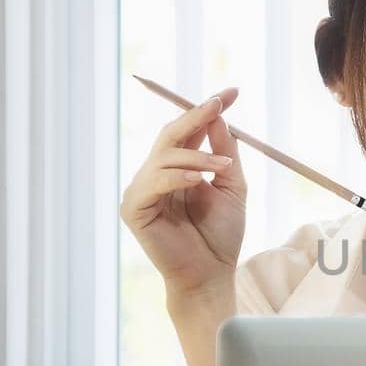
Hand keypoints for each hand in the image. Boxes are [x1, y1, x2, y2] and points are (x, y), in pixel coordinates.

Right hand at [119, 86, 247, 299]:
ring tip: (222, 166)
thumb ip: (225, 152)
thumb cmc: (220, 235)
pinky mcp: (132, 208)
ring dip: (196, 156)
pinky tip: (198, 181)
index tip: (231, 92)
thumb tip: (219, 116)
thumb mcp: (232, 186)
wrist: (211, 274)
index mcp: (179, 168)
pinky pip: (154, 181)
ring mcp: (142, 190)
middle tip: (219, 103)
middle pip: (170, 133)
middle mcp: (156, 174)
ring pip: (165, 155)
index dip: (206, 109)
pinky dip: (178, 176)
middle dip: (196, 115)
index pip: (189, 130)